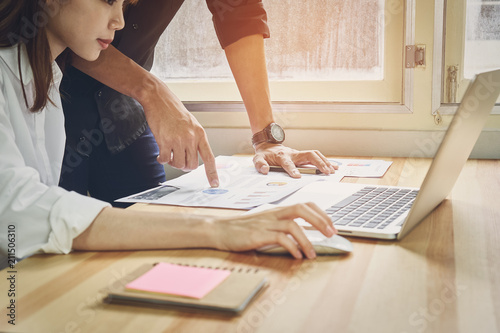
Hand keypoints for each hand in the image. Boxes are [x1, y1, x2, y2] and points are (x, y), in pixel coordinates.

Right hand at [140, 79, 218, 186]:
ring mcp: (178, 140)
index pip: (209, 158)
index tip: (214, 184)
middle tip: (178, 159)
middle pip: (191, 165)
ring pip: (179, 164)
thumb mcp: (191, 124)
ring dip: (173, 162)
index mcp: (200, 134)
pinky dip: (162, 159)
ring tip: (169, 152)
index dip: (212, 173)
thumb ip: (195, 140)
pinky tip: (160, 153)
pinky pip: (165, 159)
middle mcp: (191, 138)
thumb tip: (193, 157)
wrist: (159, 99)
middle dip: (184, 166)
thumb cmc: (174, 112)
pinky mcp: (165, 141)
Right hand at [212, 203, 336, 258]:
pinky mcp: (258, 235)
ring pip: (293, 225)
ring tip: (313, 254)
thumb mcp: (264, 224)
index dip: (321, 213)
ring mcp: (266, 224)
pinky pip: (280, 238)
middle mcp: (273, 214)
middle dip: (320, 221)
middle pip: (301, 209)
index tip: (331, 225)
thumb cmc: (241, 229)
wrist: (218, 230)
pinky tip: (297, 256)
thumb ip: (281, 226)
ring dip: (307, 240)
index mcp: (277, 210)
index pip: (304, 204)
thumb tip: (301, 235)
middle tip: (331, 234)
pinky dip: (292, 247)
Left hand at [253, 143, 337, 177]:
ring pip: (315, 154)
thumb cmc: (265, 154)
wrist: (268, 145)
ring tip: (333, 170)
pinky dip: (325, 161)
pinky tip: (334, 167)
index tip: (297, 177)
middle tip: (326, 172)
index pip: (288, 163)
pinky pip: (316, 157)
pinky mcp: (303, 156)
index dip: (292, 169)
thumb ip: (260, 165)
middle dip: (318, 163)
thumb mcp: (257, 159)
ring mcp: (299, 154)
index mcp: (282, 156)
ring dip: (324, 162)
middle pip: (309, 155)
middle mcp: (293, 154)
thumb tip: (265, 170)